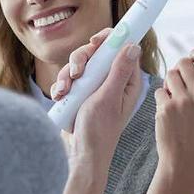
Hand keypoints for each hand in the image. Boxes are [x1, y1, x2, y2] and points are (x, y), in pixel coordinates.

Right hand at [52, 28, 141, 172]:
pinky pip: (68, 78)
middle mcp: (110, 80)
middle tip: (77, 73)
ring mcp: (94, 86)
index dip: (108, 40)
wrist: (80, 154)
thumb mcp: (109, 98)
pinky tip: (60, 97)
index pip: (121, 48)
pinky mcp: (79, 93)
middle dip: (81, 60)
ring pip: (78, 64)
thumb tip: (133, 45)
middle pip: (95, 53)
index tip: (95, 41)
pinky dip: (62, 85)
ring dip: (67, 75)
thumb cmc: (100, 131)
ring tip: (64, 92)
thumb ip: (119, 71)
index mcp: (126, 81)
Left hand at [154, 48, 193, 172]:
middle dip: (180, 68)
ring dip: (169, 83)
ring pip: (169, 75)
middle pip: (183, 62)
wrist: (184, 153)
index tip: (193, 54)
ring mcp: (182, 101)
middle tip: (181, 79)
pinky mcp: (166, 107)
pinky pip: (159, 90)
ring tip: (175, 97)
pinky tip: (168, 109)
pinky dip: (161, 98)